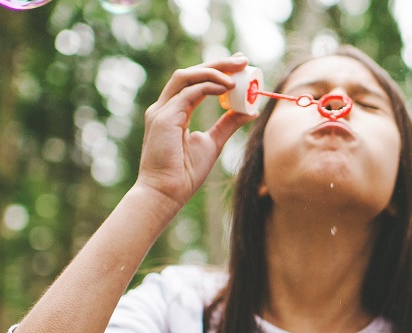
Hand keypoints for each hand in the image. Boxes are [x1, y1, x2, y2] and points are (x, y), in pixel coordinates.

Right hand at [132, 54, 256, 214]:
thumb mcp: (212, 143)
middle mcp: (165, 107)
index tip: (239, 66)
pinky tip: (227, 88)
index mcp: (174, 112)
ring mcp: (161, 111)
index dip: (216, 70)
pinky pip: (187, 94)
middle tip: (242, 60)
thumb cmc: (184, 173)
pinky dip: (208, 87)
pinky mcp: (163, 118)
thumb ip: (228, 124)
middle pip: (191, 74)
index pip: (195, 82)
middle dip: (218, 64)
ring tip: (237, 72)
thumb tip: (249, 110)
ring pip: (186, 77)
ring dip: (213, 71)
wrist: (165, 194)